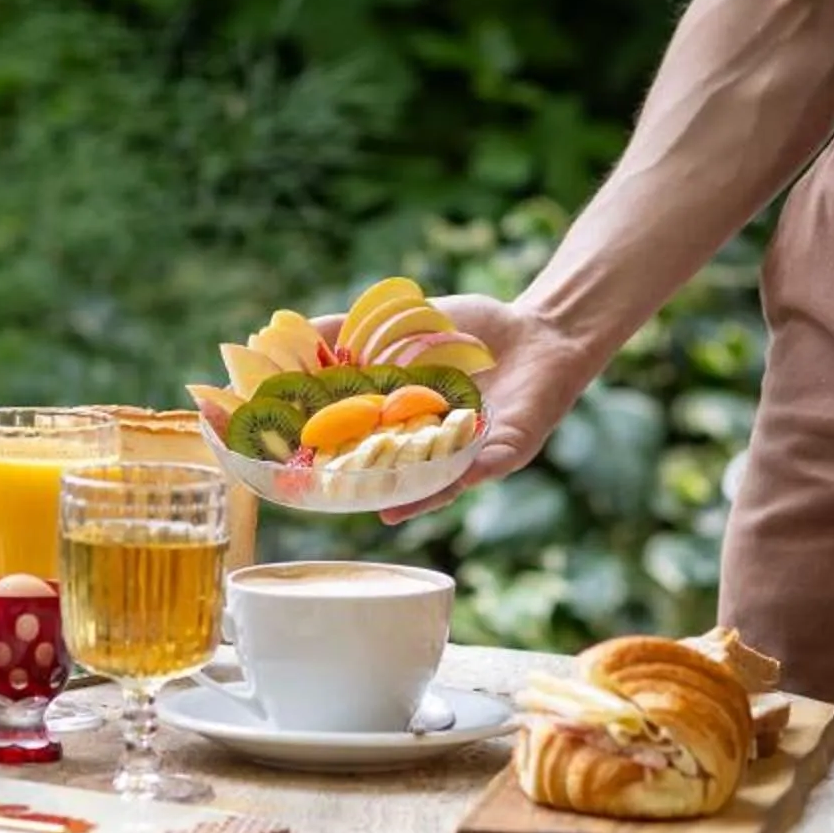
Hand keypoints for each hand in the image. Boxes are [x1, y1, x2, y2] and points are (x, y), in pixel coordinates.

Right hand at [316, 294, 590, 524]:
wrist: (539, 329)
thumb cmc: (471, 331)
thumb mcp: (402, 325)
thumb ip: (351, 331)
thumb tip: (294, 327)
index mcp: (402, 422)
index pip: (360, 444)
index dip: (330, 454)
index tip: (295, 464)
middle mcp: (432, 447)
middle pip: (396, 473)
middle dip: (367, 484)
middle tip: (336, 496)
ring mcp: (470, 454)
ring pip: (441, 481)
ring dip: (416, 493)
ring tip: (388, 507)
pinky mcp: (509, 451)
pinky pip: (489, 465)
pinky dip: (473, 469)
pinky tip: (457, 474)